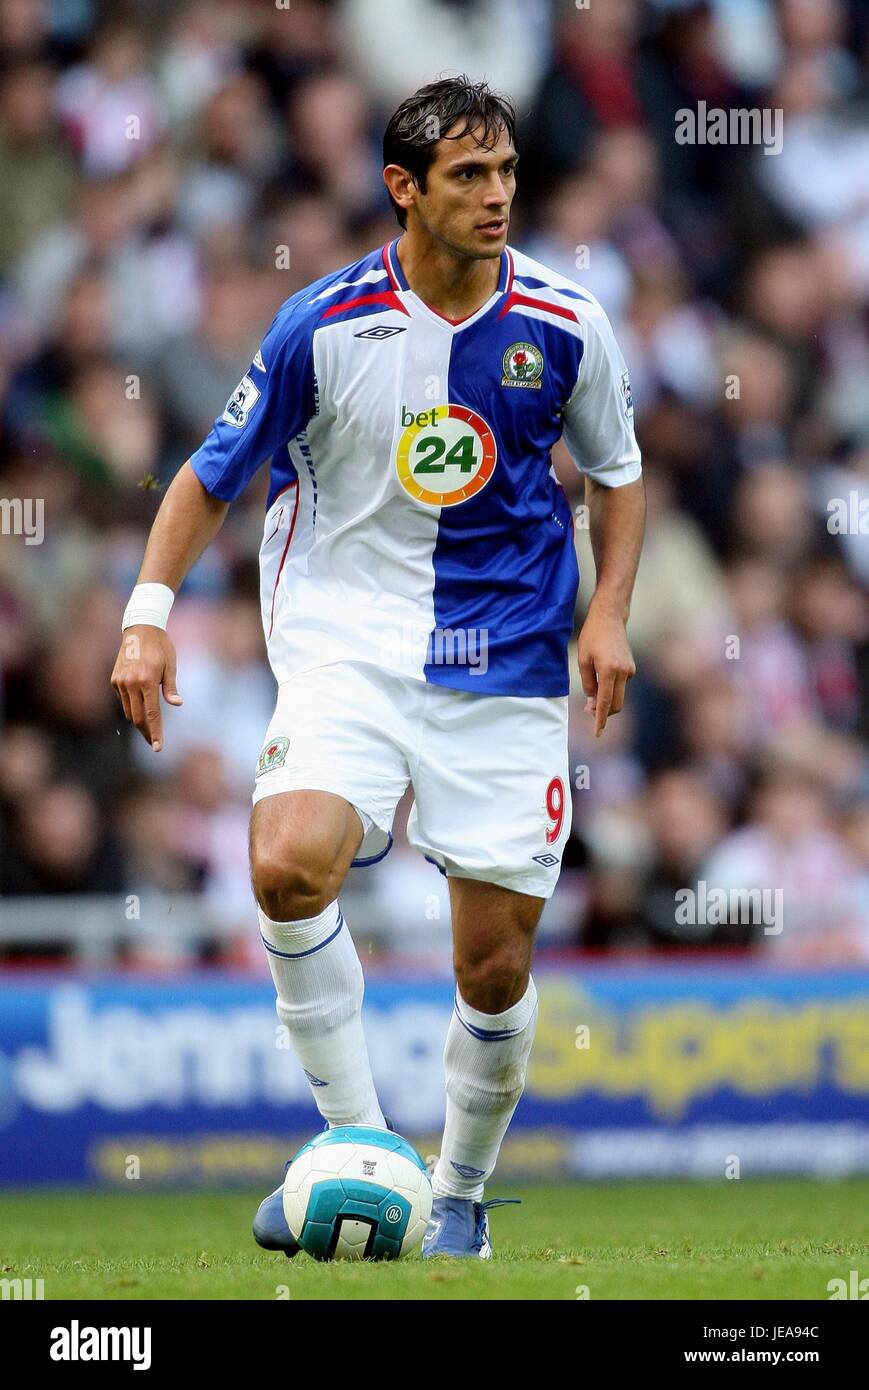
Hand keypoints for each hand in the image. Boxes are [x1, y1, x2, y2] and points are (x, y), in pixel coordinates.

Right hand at [111, 626, 181, 750]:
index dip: (155, 733)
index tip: (157, 748)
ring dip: (139, 720)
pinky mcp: (114, 680)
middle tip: (154, 743)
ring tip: (149, 726)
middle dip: (146, 732)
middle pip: (138, 718)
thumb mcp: (171, 665)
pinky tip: (140, 701)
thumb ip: (171, 687)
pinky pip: (124, 700)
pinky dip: (132, 705)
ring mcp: (120, 682)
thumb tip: (177, 704)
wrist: (139, 628)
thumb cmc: (161, 646)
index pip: (152, 714)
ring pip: (129, 711)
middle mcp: (131, 683)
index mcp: (148, 681)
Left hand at [577, 597, 635, 737]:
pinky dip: (611, 688)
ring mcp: (630, 670)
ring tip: (591, 694)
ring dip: (607, 700)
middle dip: (604, 712)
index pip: (604, 702)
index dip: (600, 719)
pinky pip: (621, 686)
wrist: (610, 618)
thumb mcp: (583, 659)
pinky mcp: (632, 668)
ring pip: (619, 696)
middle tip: (588, 711)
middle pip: (615, 704)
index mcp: (609, 670)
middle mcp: (623, 672)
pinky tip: (602, 676)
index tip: (597, 733)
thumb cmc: (592, 636)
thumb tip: (593, 702)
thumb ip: (588, 683)